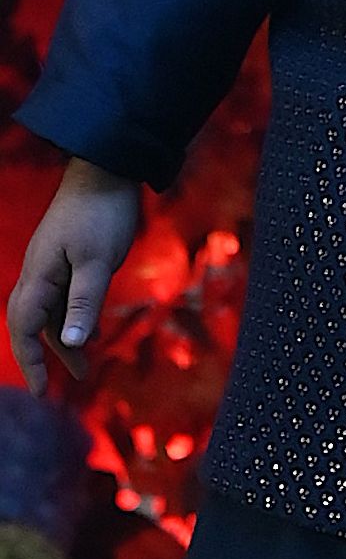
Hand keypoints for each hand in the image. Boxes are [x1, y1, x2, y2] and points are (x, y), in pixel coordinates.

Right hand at [7, 159, 140, 395]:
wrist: (108, 167)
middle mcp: (39, 272)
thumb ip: (84, 302)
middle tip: (68, 381)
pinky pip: (65, 294)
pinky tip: (93, 328)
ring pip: (52, 310)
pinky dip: (76, 314)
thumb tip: (72, 343)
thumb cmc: (101, 213)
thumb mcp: (98, 261)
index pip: (25, 328)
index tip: (41, 390)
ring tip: (87, 362)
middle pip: (33, 323)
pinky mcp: (69, 254)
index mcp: (38, 275)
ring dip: (66, 335)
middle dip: (46, 354)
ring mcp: (53, 262)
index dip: (31, 360)